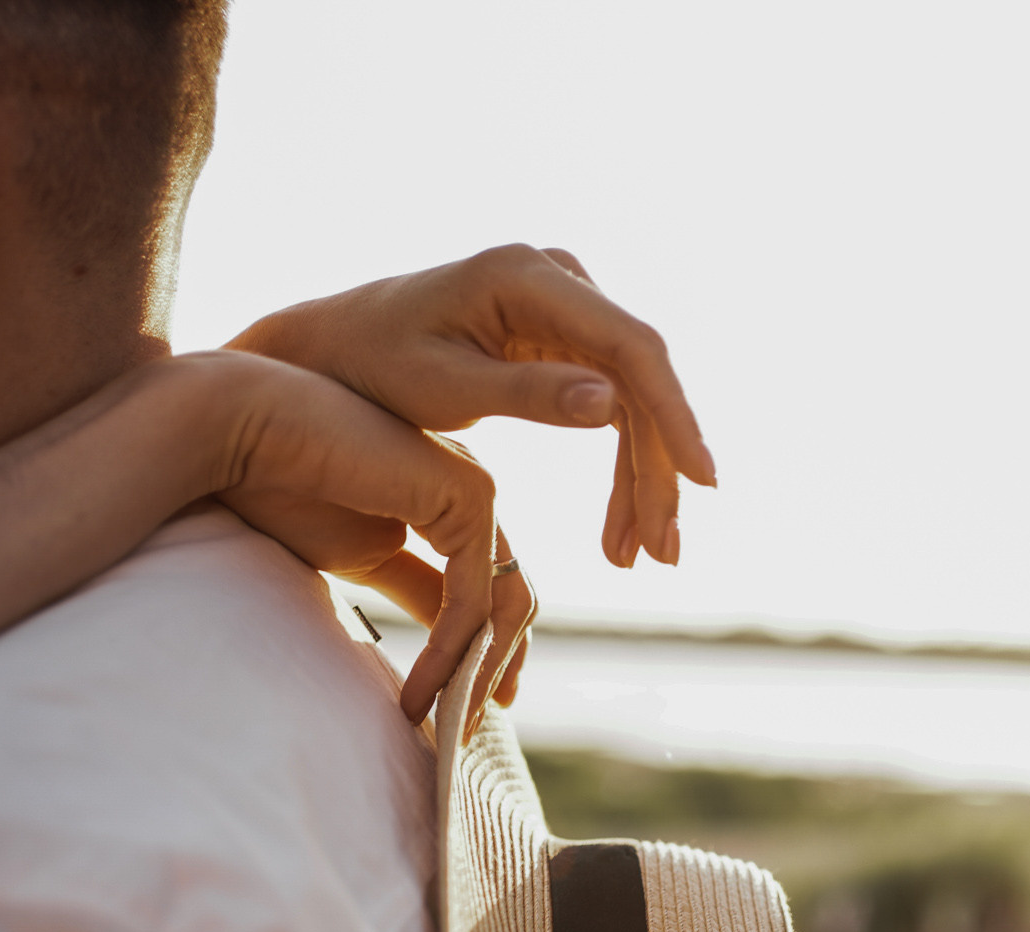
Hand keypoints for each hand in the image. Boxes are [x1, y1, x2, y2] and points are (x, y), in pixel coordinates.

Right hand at [172, 352, 529, 724]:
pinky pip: (472, 596)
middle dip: (496, 667)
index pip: (488, 590)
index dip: (481, 654)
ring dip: (478, 671)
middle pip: (511, 598)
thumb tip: (446, 646)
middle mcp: (469, 494)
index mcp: (446, 504)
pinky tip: (420, 694)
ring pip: (505, 603)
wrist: (238, 430)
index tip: (461, 711)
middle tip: (471, 726)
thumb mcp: (361, 557)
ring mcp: (474, 489)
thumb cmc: (278, 486)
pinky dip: (452, 652)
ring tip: (445, 722)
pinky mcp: (466, 494)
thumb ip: (413, 591)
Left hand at [231, 243, 715, 569]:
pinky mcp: (562, 339)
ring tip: (641, 556)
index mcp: (528, 279)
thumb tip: (611, 406)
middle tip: (663, 553)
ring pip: (632, 402)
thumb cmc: (371, 368)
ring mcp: (565, 307)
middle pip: (640, 381)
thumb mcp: (441, 389)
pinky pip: (610, 407)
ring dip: (642, 480)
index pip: (631, 348)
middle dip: (657, 471)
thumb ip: (526, 394)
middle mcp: (559, 280)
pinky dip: (617, 469)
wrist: (328, 351)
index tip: (701, 482)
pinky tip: (620, 530)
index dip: (674, 416)